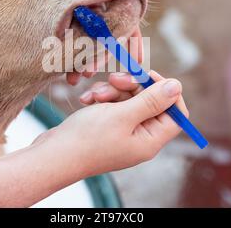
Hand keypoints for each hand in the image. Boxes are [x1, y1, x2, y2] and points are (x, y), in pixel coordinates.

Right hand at [35, 71, 187, 176]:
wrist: (53, 155)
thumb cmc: (87, 139)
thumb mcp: (122, 115)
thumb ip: (151, 100)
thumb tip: (177, 86)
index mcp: (151, 140)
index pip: (176, 113)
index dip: (166, 92)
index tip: (148, 76)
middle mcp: (140, 137)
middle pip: (150, 102)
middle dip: (131, 87)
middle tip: (114, 78)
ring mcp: (123, 132)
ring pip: (129, 99)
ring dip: (112, 91)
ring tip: (95, 95)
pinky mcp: (107, 127)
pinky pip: (113, 105)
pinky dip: (101, 98)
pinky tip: (87, 100)